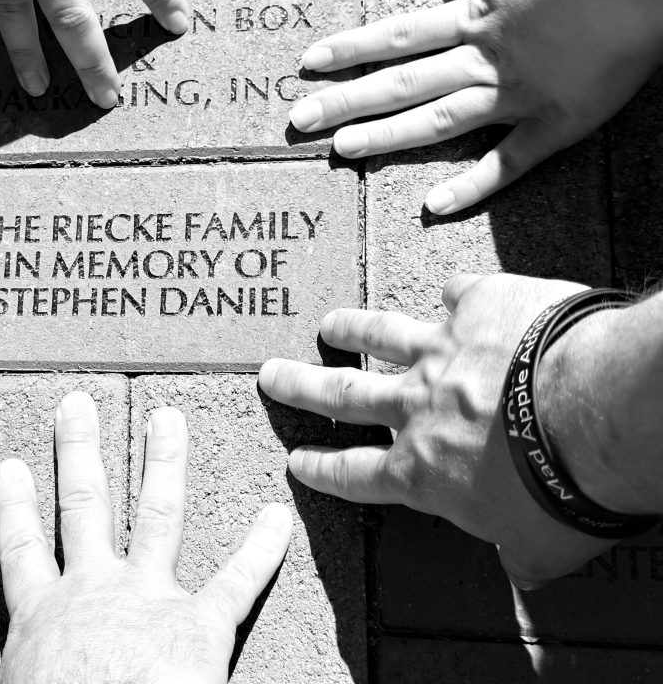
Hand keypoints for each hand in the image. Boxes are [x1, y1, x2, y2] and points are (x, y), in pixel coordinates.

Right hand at [0, 392, 292, 682]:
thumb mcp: (17, 683)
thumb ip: (20, 665)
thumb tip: (19, 671)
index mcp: (41, 616)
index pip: (20, 549)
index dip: (14, 506)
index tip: (11, 465)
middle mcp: (92, 591)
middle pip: (83, 506)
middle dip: (79, 450)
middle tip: (78, 402)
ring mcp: (149, 599)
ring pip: (157, 514)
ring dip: (164, 461)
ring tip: (167, 416)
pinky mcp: (201, 627)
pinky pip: (237, 582)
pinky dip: (261, 549)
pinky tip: (277, 516)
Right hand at [258, 273, 618, 589]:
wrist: (592, 410)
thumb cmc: (562, 489)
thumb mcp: (541, 545)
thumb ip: (522, 555)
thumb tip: (524, 572)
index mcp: (421, 468)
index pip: (357, 473)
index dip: (323, 469)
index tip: (297, 460)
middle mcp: (417, 405)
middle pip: (343, 394)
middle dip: (302, 386)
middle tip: (271, 373)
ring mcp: (442, 350)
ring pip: (381, 335)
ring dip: (352, 328)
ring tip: (329, 323)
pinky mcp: (478, 306)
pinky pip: (460, 295)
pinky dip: (456, 295)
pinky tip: (454, 291)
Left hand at [289, 0, 662, 214]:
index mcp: (476, 17)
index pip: (397, 36)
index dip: (351, 50)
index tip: (308, 63)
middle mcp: (484, 58)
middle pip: (401, 81)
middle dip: (347, 99)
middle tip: (298, 120)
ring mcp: (515, 93)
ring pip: (438, 119)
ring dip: (387, 135)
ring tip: (340, 149)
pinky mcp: (554, 123)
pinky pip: (508, 161)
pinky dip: (472, 186)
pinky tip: (431, 208)